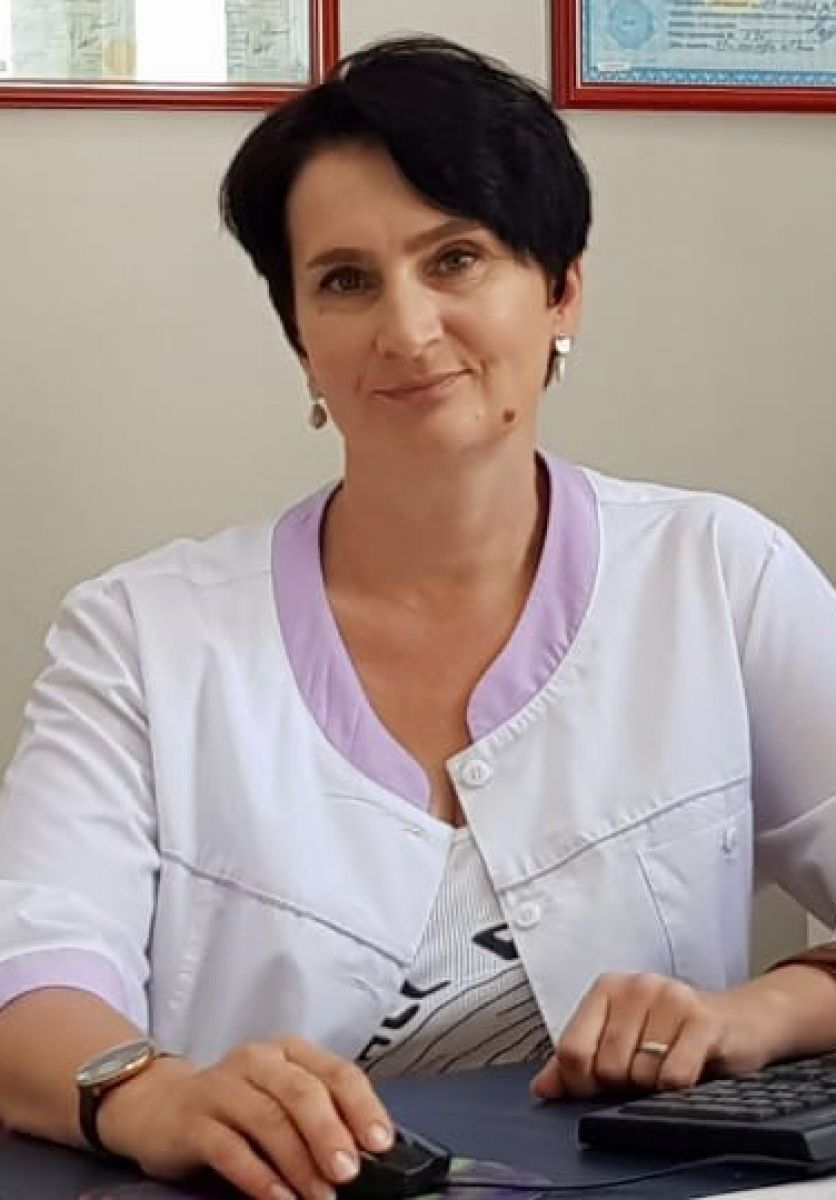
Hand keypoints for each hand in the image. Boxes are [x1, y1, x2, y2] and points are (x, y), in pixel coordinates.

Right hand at [97, 1035, 393, 1199]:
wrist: (158, 1105)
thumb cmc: (236, 1107)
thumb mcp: (280, 1099)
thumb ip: (318, 1115)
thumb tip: (365, 1153)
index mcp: (290, 1051)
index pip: (336, 1071)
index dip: (362, 1106)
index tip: (381, 1143)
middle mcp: (259, 1060)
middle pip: (303, 1092)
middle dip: (330, 1134)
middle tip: (349, 1172)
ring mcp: (223, 1086)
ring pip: (269, 1119)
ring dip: (300, 1162)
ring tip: (321, 1195)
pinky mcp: (194, 1120)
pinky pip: (230, 1148)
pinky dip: (258, 1176)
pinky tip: (279, 1198)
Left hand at [530, 971, 792, 1100]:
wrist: (739, 1023)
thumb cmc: (673, 1035)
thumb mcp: (621, 1042)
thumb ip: (577, 1064)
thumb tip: (542, 1087)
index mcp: (606, 989)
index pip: (571, 1050)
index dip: (583, 1083)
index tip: (602, 1086)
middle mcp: (634, 985)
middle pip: (606, 1067)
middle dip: (626, 1084)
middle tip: (647, 1071)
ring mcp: (669, 997)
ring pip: (640, 1074)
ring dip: (655, 1085)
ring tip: (668, 1065)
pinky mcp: (702, 1018)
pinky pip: (674, 1076)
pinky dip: (679, 1088)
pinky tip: (689, 1070)